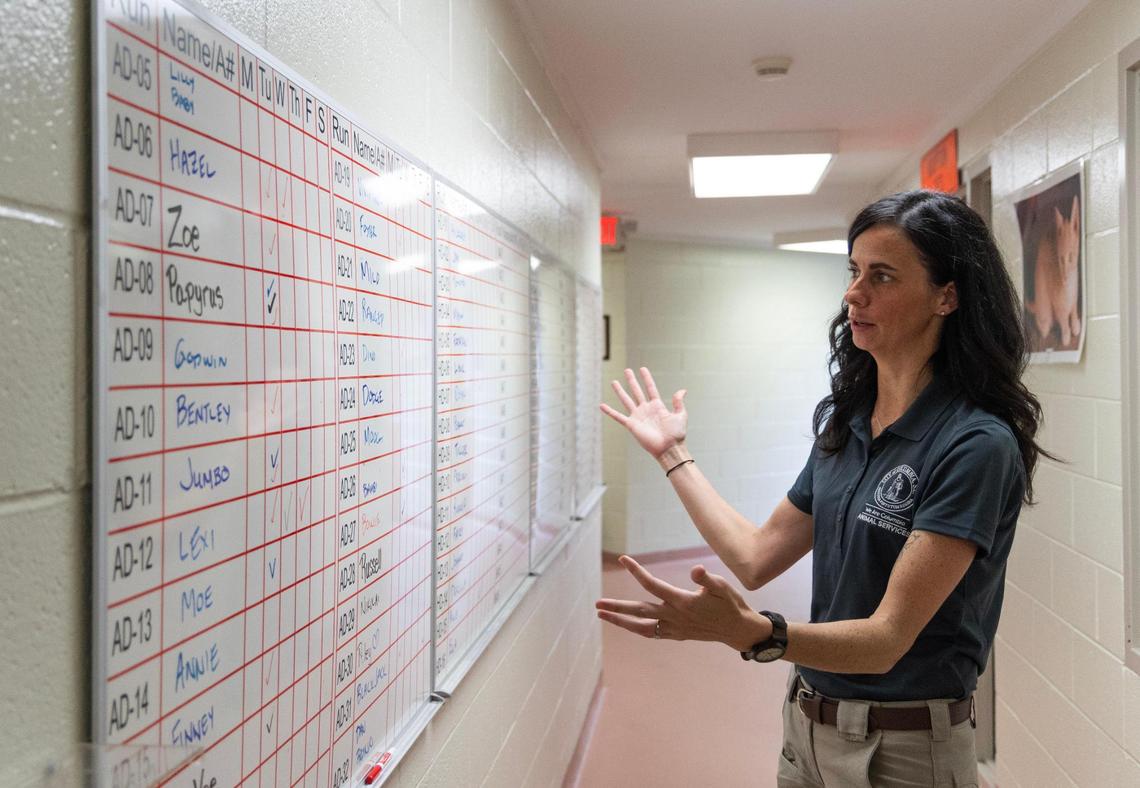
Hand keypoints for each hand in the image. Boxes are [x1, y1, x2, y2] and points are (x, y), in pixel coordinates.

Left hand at [595, 556, 769, 650]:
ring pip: (641, 626)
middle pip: (639, 611)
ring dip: (621, 621)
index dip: (637, 572)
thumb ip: (707, 579)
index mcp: (682, 602)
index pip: (653, 585)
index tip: (623, 559)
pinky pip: (651, 634)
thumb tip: (695, 570)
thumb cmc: (730, 605)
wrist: (738, 630)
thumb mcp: (723, 587)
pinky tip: (627, 625)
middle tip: (597, 604)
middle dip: (617, 608)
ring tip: (603, 615)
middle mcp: (674, 617)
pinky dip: (636, 629)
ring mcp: (674, 628)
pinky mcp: (677, 635)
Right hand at [600, 367, 687, 459]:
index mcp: (657, 406)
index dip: (646, 378)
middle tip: (627, 370)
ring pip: (626, 400)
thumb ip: (679, 403)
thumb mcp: (680, 416)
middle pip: (637, 391)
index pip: (650, 388)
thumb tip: (682, 390)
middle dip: (631, 380)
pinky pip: (618, 417)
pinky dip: (610, 412)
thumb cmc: (676, 434)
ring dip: (620, 391)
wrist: (669, 448)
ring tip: (614, 382)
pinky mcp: (632, 425)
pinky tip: (602, 406)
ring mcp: (638, 416)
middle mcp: (646, 409)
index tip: (642, 369)